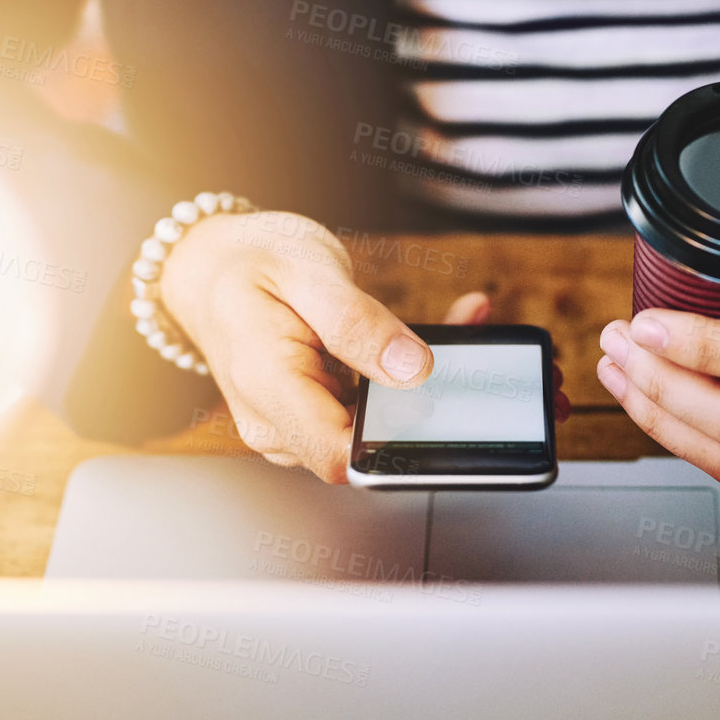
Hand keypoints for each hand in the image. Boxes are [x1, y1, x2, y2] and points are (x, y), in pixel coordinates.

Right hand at [161, 211, 568, 481]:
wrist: (212, 267)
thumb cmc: (248, 263)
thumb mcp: (307, 272)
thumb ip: (359, 323)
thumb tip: (414, 370)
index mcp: (269, 389)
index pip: (341, 456)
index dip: (405, 449)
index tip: (458, 414)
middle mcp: (283, 422)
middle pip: (375, 449)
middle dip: (445, 418)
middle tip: (508, 374)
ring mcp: (302, 424)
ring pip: (385, 430)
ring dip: (441, 394)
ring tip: (490, 344)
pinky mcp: (322, 413)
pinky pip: (379, 410)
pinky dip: (418, 379)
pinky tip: (457, 334)